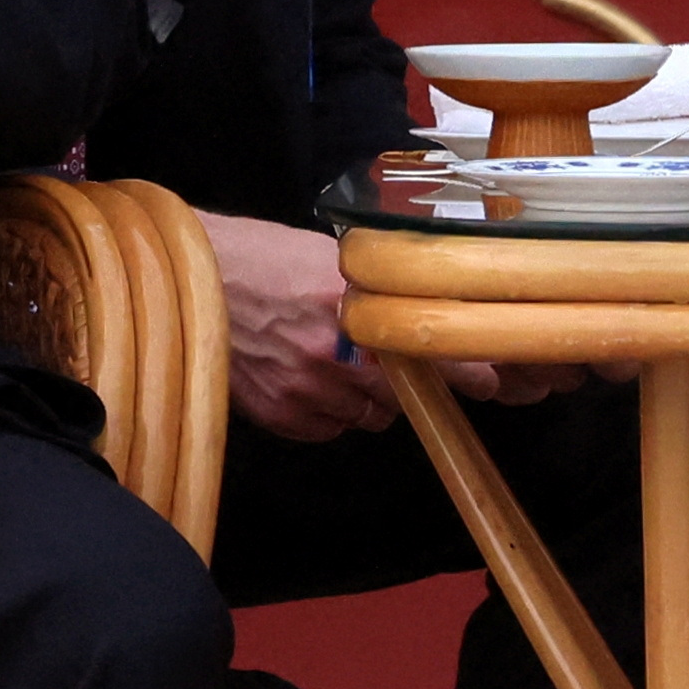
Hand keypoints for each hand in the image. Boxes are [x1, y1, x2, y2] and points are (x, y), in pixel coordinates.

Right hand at [205, 211, 522, 441]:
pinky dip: (330, 412)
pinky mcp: (281, 415)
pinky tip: (310, 380)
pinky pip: (330, 429)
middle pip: (403, 395)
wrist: (194, 282)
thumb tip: (429, 310)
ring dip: (367, 398)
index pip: (430, 350)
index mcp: (354, 308)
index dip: (468, 371)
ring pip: (369, 417)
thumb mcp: (333, 261)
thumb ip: (380, 292)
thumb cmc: (263, 259)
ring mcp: (306, 390)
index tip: (494, 380)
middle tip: (394, 365)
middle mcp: (335, 354)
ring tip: (339, 364)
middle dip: (408, 385)